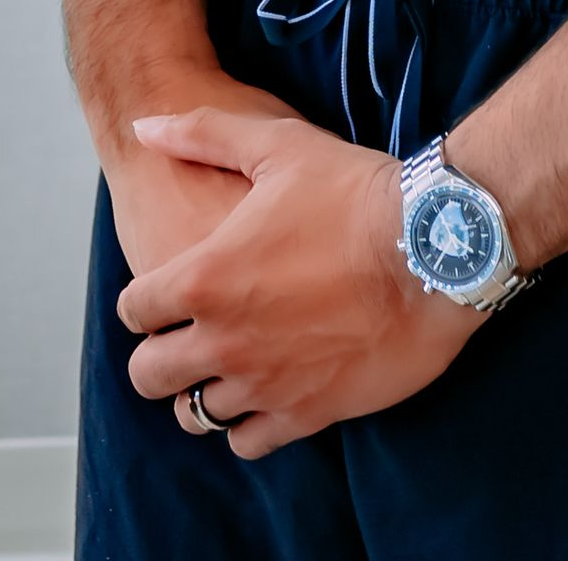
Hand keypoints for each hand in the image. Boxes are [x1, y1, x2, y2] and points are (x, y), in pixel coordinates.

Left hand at [114, 105, 484, 457]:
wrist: (434, 249)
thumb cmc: (354, 192)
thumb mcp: (277, 143)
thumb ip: (202, 134)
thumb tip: (145, 124)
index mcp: (203, 279)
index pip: (133, 311)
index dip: (146, 300)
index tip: (169, 292)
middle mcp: (223, 340)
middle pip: (148, 375)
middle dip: (160, 354)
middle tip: (188, 334)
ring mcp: (264, 384)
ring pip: (196, 415)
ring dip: (203, 389)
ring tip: (228, 364)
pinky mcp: (307, 414)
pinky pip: (248, 443)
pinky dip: (247, 423)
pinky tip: (267, 390)